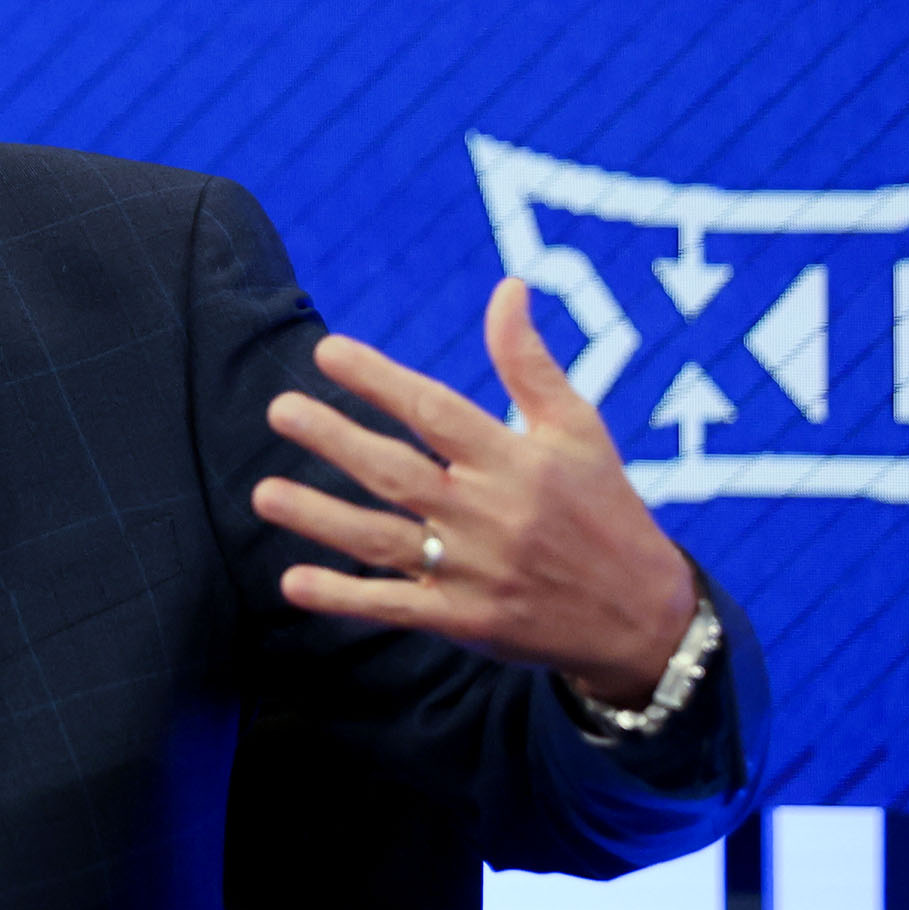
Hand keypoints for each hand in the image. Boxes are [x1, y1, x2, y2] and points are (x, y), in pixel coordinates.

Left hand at [250, 279, 697, 706]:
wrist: (645, 619)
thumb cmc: (604, 507)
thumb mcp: (578, 429)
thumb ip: (530, 362)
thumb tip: (507, 287)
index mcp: (517, 461)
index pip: (434, 412)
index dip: (379, 380)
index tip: (326, 353)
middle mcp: (491, 514)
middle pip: (398, 473)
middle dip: (335, 440)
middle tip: (279, 409)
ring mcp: (474, 572)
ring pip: (383, 540)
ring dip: (320, 518)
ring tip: (263, 494)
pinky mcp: (465, 622)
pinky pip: (394, 607)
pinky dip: (343, 597)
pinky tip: (292, 583)